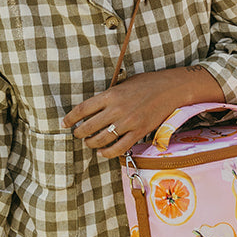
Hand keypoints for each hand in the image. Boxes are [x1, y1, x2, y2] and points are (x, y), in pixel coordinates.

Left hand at [63, 69, 212, 158]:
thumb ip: (109, 94)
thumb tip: (93, 107)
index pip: (83, 109)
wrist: (171, 88)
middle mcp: (117, 109)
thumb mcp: (124, 82)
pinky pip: (119, 148)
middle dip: (79, 133)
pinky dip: (107, 153)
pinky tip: (102, 153)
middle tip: (77, 134)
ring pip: (101, 140)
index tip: (65, 123)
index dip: (71, 118)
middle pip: (88, 127)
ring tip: (89, 143)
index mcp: (111, 94)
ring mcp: (128, 122)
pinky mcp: (139, 132)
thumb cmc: (147, 83)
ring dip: (91, 144)